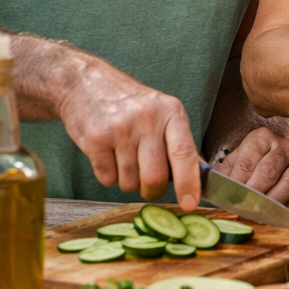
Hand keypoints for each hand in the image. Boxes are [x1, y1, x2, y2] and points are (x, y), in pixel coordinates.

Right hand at [58, 63, 202, 208]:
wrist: (86, 84)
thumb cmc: (131, 104)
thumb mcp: (163, 112)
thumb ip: (181, 143)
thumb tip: (201, 175)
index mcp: (171, 112)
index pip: (184, 153)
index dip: (189, 182)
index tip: (190, 203)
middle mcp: (147, 119)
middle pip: (155, 176)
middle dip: (153, 190)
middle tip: (150, 186)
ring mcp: (119, 129)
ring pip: (129, 182)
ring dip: (129, 182)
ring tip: (126, 159)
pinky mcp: (94, 139)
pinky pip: (107, 179)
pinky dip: (109, 177)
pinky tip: (109, 156)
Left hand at [215, 126, 288, 213]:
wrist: (278, 171)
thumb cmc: (250, 171)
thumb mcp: (234, 166)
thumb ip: (221, 176)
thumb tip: (201, 189)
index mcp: (263, 138)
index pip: (247, 162)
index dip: (236, 184)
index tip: (228, 199)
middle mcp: (286, 146)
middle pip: (268, 171)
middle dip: (253, 195)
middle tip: (242, 210)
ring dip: (272, 204)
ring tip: (258, 216)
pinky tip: (277, 217)